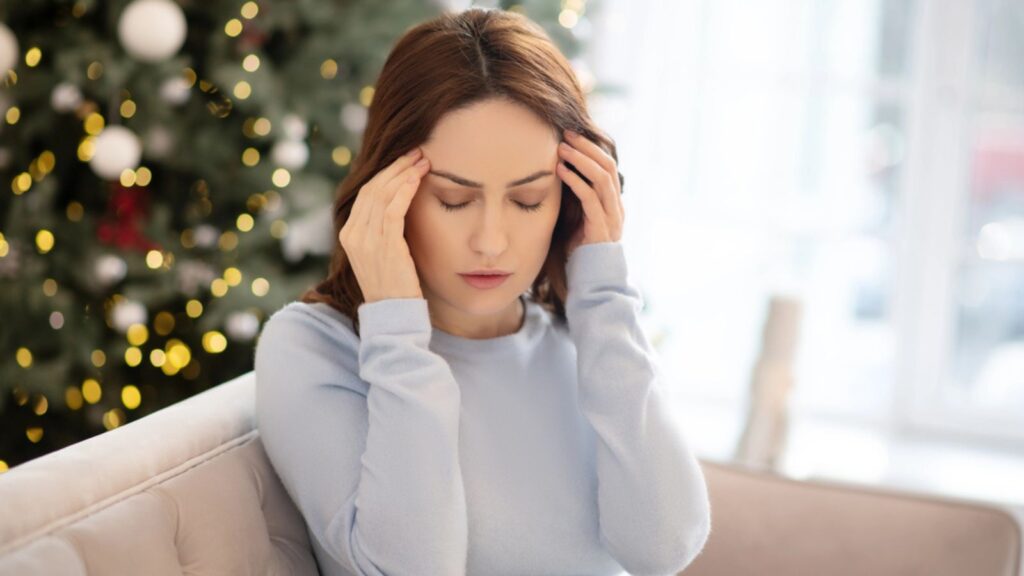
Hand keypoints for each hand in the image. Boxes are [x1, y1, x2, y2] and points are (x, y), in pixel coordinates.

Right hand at [339, 146, 430, 303]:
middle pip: (372, 188)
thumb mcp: (383, 252)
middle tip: (416, 153)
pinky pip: (393, 210)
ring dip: (403, 174)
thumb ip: (384, 229)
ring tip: (422, 161)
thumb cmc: (395, 284)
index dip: (386, 173)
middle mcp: (354, 234)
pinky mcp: (384, 246)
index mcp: (350, 234)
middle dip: (395, 167)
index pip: (365, 193)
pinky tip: (417, 180)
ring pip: (381, 195)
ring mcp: (366, 240)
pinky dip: (404, 191)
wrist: (393, 314)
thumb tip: (400, 202)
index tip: (406, 160)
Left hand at [556, 129, 623, 257]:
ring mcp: (611, 217)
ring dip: (581, 159)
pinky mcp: (601, 227)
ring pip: (602, 178)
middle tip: (567, 134)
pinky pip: (590, 197)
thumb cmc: (579, 252)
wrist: (590, 282)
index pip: (607, 167)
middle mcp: (616, 207)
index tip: (571, 136)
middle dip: (587, 147)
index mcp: (613, 203)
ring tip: (562, 149)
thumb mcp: (578, 220)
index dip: (591, 149)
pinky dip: (575, 180)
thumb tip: (558, 176)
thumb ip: (576, 201)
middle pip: (607, 166)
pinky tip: (560, 171)